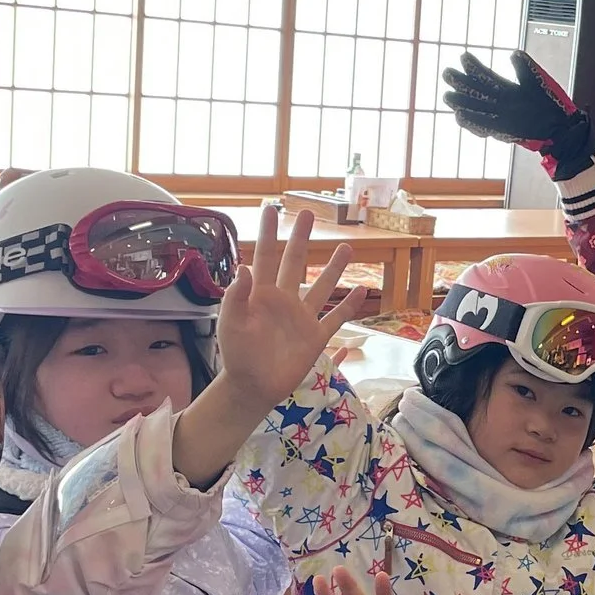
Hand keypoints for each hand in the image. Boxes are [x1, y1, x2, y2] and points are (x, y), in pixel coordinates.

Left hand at [216, 205, 380, 413]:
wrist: (253, 385)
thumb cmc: (238, 354)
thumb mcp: (232, 323)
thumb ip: (236, 296)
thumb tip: (245, 267)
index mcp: (262, 294)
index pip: (266, 256)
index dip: (269, 233)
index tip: (270, 209)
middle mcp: (284, 300)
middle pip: (295, 262)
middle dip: (300, 238)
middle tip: (308, 213)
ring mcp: (302, 317)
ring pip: (322, 286)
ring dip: (334, 268)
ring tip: (347, 247)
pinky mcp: (315, 337)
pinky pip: (335, 318)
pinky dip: (349, 306)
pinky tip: (362, 291)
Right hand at [441, 50, 594, 176]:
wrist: (561, 127)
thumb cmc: (551, 104)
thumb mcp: (537, 80)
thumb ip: (524, 67)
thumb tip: (513, 53)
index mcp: (508, 89)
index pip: (486, 75)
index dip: (475, 67)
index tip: (463, 56)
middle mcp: (501, 103)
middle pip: (477, 91)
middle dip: (461, 82)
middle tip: (447, 73)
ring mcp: (501, 116)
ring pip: (477, 107)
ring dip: (462, 102)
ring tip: (448, 96)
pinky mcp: (504, 130)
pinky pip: (484, 126)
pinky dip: (472, 122)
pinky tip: (460, 116)